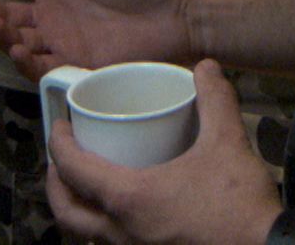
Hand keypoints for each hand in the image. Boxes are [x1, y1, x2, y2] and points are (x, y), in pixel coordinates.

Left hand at [45, 60, 282, 244]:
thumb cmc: (238, 202)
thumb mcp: (227, 143)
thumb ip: (215, 100)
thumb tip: (206, 67)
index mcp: (129, 199)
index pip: (74, 169)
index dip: (59, 144)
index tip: (59, 125)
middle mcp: (119, 232)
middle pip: (65, 211)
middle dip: (56, 183)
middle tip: (62, 160)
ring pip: (84, 234)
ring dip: (76, 209)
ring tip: (86, 186)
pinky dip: (100, 229)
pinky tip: (120, 214)